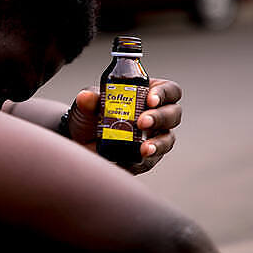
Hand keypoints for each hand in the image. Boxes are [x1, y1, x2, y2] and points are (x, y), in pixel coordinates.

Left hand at [67, 79, 181, 174]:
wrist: (79, 140)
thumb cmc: (91, 116)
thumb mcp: (89, 105)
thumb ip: (90, 100)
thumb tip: (86, 97)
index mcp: (148, 94)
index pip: (168, 90)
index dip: (163, 94)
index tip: (150, 99)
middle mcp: (156, 115)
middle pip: (173, 114)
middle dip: (160, 118)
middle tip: (142, 122)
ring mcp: (154, 138)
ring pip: (167, 140)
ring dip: (157, 144)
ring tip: (143, 149)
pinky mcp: (145, 159)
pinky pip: (149, 161)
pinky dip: (140, 162)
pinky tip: (127, 161)